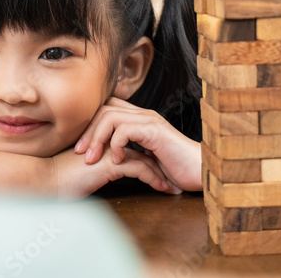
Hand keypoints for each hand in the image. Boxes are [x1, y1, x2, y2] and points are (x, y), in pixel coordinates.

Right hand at [50, 143, 179, 198]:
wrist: (45, 181)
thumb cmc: (60, 178)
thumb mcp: (83, 169)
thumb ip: (97, 165)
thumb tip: (107, 172)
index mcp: (102, 140)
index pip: (132, 143)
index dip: (148, 155)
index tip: (161, 167)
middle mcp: (107, 140)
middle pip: (142, 147)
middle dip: (159, 162)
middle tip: (174, 174)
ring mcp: (109, 149)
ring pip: (144, 157)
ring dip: (161, 172)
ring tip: (173, 185)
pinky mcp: (111, 162)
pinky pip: (140, 168)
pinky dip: (154, 178)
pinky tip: (163, 188)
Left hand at [74, 97, 201, 191]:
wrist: (201, 171)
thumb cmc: (176, 169)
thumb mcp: (146, 159)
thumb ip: (129, 152)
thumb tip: (106, 159)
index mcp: (139, 119)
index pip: (106, 108)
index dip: (90, 124)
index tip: (80, 148)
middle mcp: (143, 115)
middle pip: (104, 108)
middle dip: (87, 130)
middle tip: (78, 152)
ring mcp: (149, 121)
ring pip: (110, 116)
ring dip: (96, 138)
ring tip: (91, 158)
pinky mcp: (155, 131)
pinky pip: (125, 130)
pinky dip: (116, 144)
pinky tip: (117, 160)